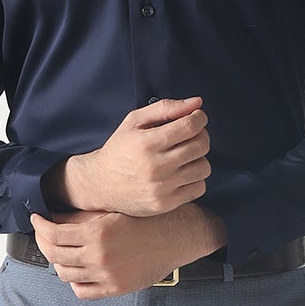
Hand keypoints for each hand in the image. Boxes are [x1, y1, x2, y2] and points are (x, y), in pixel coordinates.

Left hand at [29, 201, 222, 299]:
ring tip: (60, 251)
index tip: (36, 220)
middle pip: (54, 254)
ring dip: (58, 261)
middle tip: (42, 234)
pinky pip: (82, 291)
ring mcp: (106, 274)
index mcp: (97, 231)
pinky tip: (77, 270)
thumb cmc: (148, 219)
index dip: (39, 225)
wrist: (177, 236)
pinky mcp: (115, 288)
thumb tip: (55, 217)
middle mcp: (98, 255)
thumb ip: (82, 215)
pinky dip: (74, 281)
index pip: (53, 233)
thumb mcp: (113, 210)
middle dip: (43, 242)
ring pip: (65, 274)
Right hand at [64, 97, 210, 215]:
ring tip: (185, 156)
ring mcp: (161, 188)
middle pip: (200, 146)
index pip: (190, 127)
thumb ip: (165, 108)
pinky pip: (199, 187)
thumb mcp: (134, 121)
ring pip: (204, 167)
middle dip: (201, 136)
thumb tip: (198, 102)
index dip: (199, 118)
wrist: (100, 184)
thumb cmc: (120, 149)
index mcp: (146, 143)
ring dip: (199, 158)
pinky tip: (182, 173)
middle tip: (191, 136)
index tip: (197, 117)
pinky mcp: (165, 204)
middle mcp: (155, 167)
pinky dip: (195, 178)